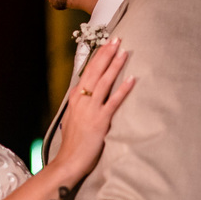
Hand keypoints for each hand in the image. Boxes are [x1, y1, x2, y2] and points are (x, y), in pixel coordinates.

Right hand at [54, 38, 133, 178]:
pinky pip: (114, 101)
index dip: (96, 57)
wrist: (69, 161)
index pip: (86, 72)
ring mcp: (90, 109)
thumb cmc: (73, 143)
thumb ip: (80, 105)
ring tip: (123, 51)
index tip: (104, 44)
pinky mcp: (100, 121)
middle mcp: (81, 100)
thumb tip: (85, 94)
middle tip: (116, 39)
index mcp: (75, 99)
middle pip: (94, 72)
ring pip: (104, 82)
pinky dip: (123, 89)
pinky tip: (132, 79)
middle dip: (106, 54)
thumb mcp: (72, 119)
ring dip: (114, 65)